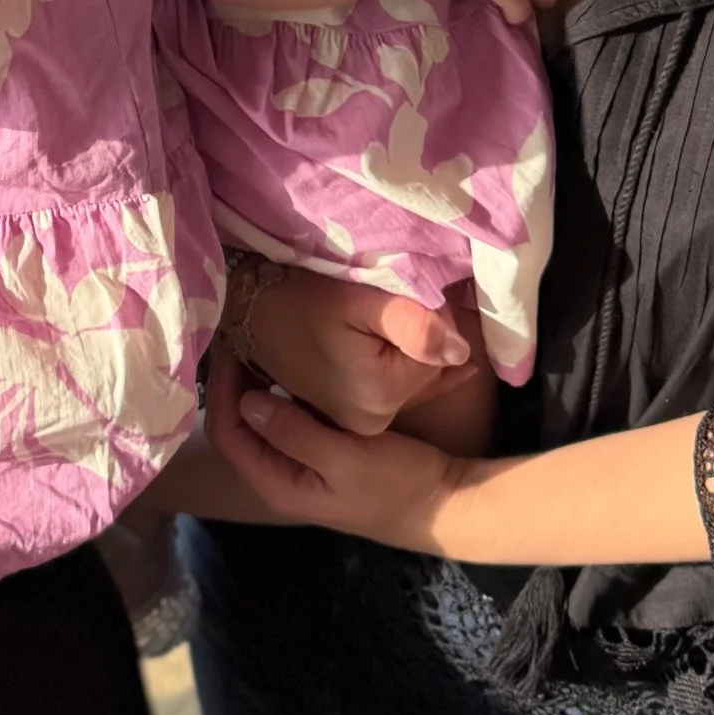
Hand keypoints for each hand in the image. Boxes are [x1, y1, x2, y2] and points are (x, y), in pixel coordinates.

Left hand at [206, 349, 467, 554]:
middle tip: (244, 334)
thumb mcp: (345, 458)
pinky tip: (297, 359)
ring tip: (263, 338)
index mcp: (278, 484)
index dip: (221, 390)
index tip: (233, 347)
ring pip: (265, 416)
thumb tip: (246, 401)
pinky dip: (288, 389)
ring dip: (261, 381)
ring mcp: (303, 461)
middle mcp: (282, 474)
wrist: (444, 502)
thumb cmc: (395, 484)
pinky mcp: (324, 448)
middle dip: (236, 380)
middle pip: (239, 424)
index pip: (226, 435)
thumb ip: (294, 432)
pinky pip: (292, 415)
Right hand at [240, 263, 468, 438]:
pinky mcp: (351, 414)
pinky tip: (407, 347)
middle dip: (427, 338)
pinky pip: (394, 389)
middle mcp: (373, 420)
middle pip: (428, 372)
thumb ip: (416, 325)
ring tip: (397, 316)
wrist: (251, 310)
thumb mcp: (361, 301)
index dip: (437, 320)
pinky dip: (403, 366)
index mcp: (379, 395)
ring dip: (413, 350)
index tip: (413, 293)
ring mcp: (360, 422)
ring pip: (412, 379)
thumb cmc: (302, 297)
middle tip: (408, 300)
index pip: (441, 356)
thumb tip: (462, 351)